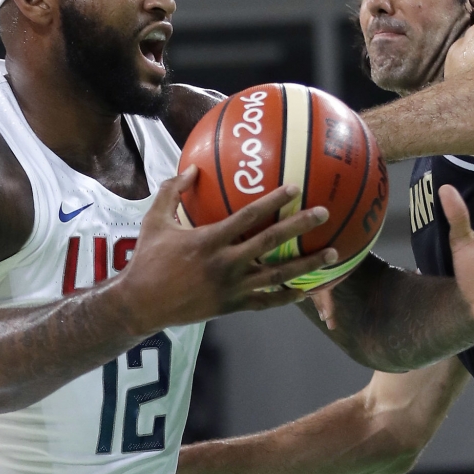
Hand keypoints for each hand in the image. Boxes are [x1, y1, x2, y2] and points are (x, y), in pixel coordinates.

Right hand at [119, 165, 338, 334]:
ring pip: (278, 275)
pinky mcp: (232, 307)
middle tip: (324, 213)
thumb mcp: (154, 220)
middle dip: (299, 226)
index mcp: (209, 240)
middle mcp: (225, 263)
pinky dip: (288, 297)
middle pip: (271, 242)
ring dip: (307, 264)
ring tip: (333, 253)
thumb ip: (172, 191)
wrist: (140, 304)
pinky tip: (307, 290)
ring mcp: (231, 288)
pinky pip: (267, 302)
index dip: (273, 201)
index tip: (295, 188)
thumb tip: (193, 167)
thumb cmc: (147, 260)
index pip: (248, 217)